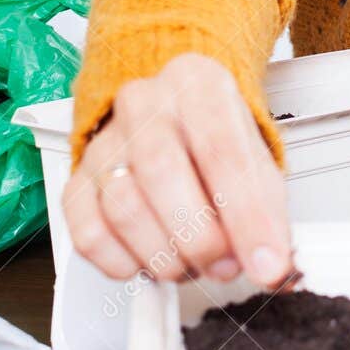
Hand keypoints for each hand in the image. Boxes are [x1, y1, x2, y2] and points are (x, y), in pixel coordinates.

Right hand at [62, 52, 292, 287]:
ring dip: (166, 256)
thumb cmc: (216, 143)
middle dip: (200, 238)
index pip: (221, 149)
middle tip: (225, 266)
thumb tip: (272, 265)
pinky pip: (89, 235)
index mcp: (196, 83)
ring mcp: (104, 142)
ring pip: (124, 208)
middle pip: (161, 171)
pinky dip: (125, 263)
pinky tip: (151, 257)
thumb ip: (267, 213)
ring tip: (193, 262)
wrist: (175, 124)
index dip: (247, 216)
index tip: (267, 262)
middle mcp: (143, 103)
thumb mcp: (257, 163)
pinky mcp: (77, 182)